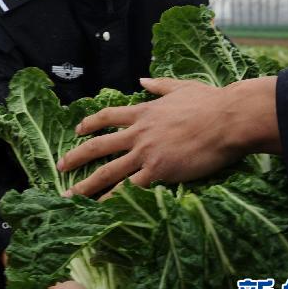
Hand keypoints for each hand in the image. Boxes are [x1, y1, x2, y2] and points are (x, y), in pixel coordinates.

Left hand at [58, 77, 280, 198]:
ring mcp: (146, 152)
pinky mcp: (158, 170)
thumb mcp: (182, 87)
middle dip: (76, 157)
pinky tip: (102, 210)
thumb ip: (159, 85)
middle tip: (60, 166)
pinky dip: (114, 199)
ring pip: (108, 171)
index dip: (89, 123)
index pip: (108, 116)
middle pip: (98, 146)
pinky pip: (130, 188)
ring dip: (86, 185)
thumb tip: (143, 78)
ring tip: (70, 196)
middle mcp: (138, 132)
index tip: (77, 130)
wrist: (227, 119)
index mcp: (144, 112)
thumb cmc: (211, 103)